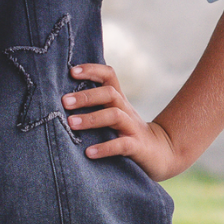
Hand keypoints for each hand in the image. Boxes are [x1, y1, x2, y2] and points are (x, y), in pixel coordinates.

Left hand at [62, 62, 177, 181]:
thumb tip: (61, 101)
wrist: (162, 153)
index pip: (109, 76)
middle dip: (86, 96)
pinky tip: (89, 153)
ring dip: (91, 118)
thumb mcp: (113, 117)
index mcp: (119, 101)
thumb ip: (95, 107)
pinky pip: (121, 144)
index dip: (92, 70)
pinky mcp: (136, 147)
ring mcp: (132, 128)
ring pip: (114, 116)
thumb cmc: (128, 134)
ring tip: (71, 123)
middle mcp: (125, 110)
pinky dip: (104, 148)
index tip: (71, 71)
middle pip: (109, 94)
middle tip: (64, 102)